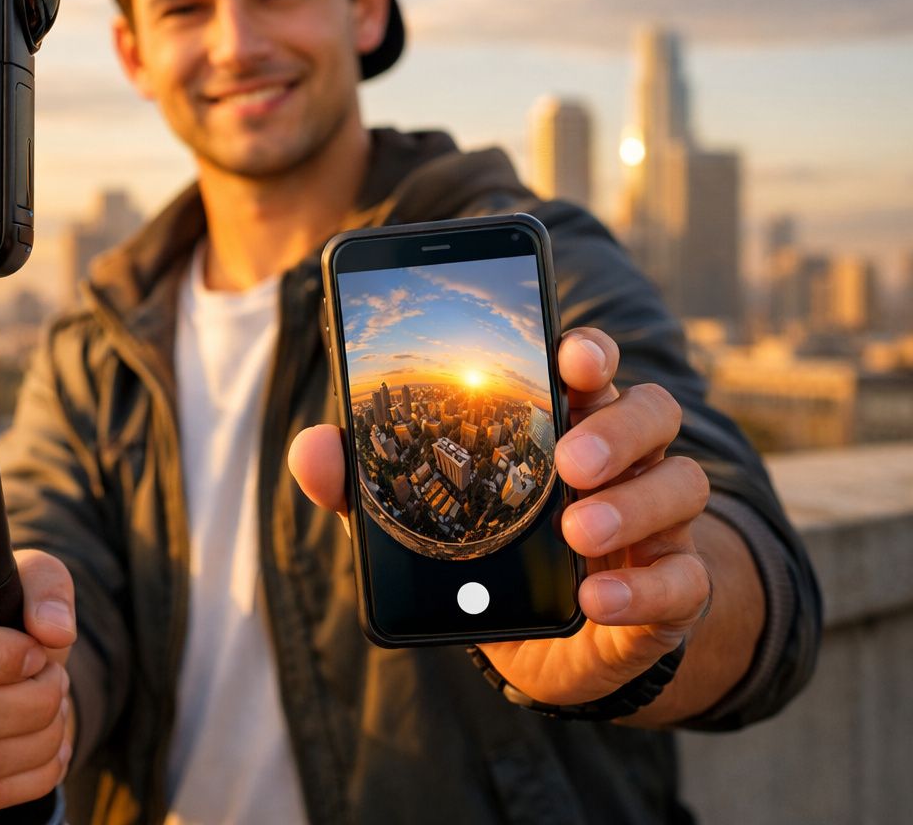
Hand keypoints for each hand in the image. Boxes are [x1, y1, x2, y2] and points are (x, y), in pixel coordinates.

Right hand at [0, 549, 76, 813]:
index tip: (37, 654)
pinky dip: (31, 778)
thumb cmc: (3, 612)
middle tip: (56, 685)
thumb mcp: (30, 576)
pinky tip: (46, 749)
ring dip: (40, 742)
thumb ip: (47, 590)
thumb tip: (54, 632)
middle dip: (35, 703)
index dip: (1, 658)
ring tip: (56, 715)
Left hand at [289, 327, 712, 706]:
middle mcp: (625, 463)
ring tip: (576, 532)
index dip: (591, 352)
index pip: (594, 367)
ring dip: (632, 506)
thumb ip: (368, 481)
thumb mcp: (421, 518)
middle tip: (567, 463)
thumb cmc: (490, 556)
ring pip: (683, 485)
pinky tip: (596, 599)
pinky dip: (642, 588)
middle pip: (653, 412)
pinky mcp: (673, 591)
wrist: (554, 648)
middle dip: (616, 429)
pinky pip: (686, 580)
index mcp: (568, 425)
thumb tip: (314, 448)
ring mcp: (658, 524)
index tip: (572, 353)